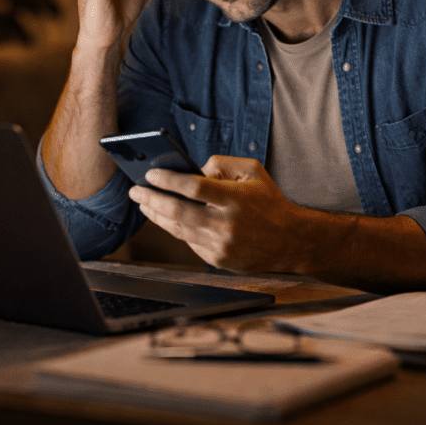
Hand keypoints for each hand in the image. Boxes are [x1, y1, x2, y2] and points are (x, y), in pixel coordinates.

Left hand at [128, 155, 320, 272]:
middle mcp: (227, 225)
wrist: (290, 242)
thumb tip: (192, 169)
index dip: (168, 180)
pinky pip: (189, 242)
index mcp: (236, 200)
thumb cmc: (269, 201)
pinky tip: (164, 218)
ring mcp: (221, 246)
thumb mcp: (252, 171)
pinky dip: (175, 228)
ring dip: (157, 216)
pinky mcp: (217, 260)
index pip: (194, 188)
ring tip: (143, 204)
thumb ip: (221, 164)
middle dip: (151, 200)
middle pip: (179, 211)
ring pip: (179, 229)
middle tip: (135, 191)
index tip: (150, 174)